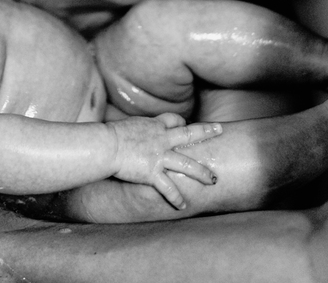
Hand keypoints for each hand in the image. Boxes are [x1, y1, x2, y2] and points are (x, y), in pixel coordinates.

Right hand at [107, 113, 221, 209]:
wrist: (107, 145)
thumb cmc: (111, 135)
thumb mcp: (128, 126)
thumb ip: (137, 130)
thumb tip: (132, 133)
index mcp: (155, 126)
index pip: (174, 120)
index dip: (180, 123)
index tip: (183, 125)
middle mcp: (162, 139)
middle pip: (189, 133)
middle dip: (207, 131)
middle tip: (220, 129)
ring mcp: (159, 156)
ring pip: (187, 164)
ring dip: (202, 172)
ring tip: (213, 180)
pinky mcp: (152, 173)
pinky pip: (168, 188)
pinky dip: (176, 198)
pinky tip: (182, 206)